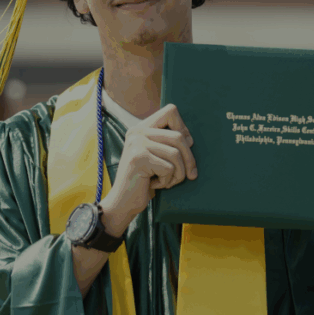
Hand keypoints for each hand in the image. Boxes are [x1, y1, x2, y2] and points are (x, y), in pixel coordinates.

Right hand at [100, 104, 196, 234]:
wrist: (122, 203)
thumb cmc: (144, 181)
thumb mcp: (155, 157)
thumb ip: (166, 143)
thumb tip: (191, 139)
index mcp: (141, 128)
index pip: (171, 111)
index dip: (184, 128)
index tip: (186, 147)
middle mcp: (137, 132)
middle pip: (179, 136)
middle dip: (189, 159)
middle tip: (190, 175)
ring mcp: (136, 144)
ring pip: (176, 154)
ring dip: (178, 174)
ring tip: (167, 181)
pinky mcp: (139, 158)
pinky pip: (169, 168)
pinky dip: (167, 181)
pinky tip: (154, 185)